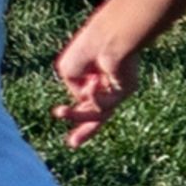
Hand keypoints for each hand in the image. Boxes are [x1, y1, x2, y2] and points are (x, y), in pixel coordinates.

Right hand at [50, 26, 142, 148]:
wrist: (110, 41)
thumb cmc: (87, 49)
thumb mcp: (68, 70)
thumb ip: (74, 88)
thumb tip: (86, 99)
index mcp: (92, 75)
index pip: (84, 98)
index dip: (74, 109)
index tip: (59, 114)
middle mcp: (106, 83)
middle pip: (95, 112)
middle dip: (84, 128)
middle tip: (72, 144)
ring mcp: (117, 88)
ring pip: (99, 112)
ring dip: (78, 115)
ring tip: (59, 112)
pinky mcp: (126, 91)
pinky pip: (105, 105)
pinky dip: (96, 97)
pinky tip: (94, 83)